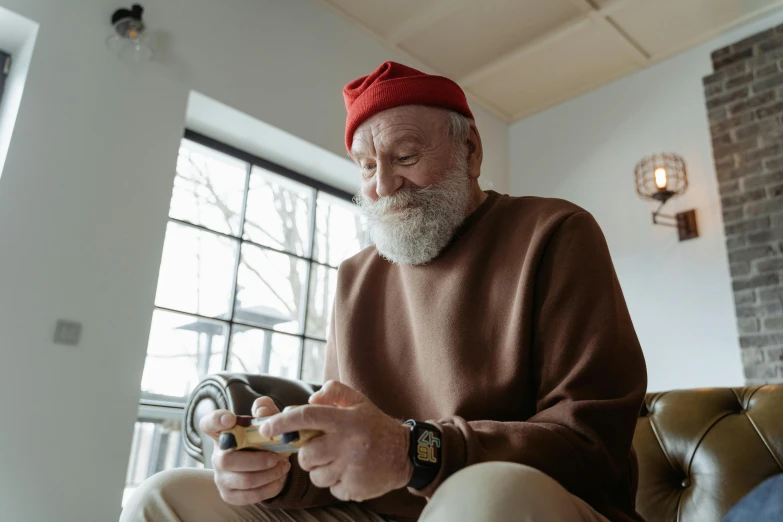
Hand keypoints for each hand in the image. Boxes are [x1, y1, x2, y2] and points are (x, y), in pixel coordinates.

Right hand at [199, 396, 291, 504]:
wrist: (270, 462)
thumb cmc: (264, 438)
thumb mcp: (268, 420)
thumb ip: (266, 410)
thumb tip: (262, 409)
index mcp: (223, 432)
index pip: (208, 423)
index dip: (216, 421)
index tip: (231, 419)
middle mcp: (217, 454)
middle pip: (226, 460)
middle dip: (256, 460)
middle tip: (276, 457)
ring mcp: (221, 477)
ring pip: (242, 480)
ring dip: (268, 475)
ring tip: (283, 466)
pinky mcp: (229, 494)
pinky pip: (249, 496)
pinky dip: (269, 488)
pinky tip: (279, 478)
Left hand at [260, 381, 412, 501]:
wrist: (404, 454)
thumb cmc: (374, 425)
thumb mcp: (358, 400)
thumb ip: (333, 391)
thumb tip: (310, 400)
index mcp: (346, 420)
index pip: (306, 418)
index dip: (282, 422)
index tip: (266, 428)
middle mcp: (347, 444)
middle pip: (306, 454)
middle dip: (307, 452)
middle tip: (320, 447)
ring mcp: (351, 469)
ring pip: (315, 475)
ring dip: (320, 469)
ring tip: (337, 460)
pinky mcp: (354, 488)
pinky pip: (330, 489)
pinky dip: (334, 481)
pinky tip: (348, 471)